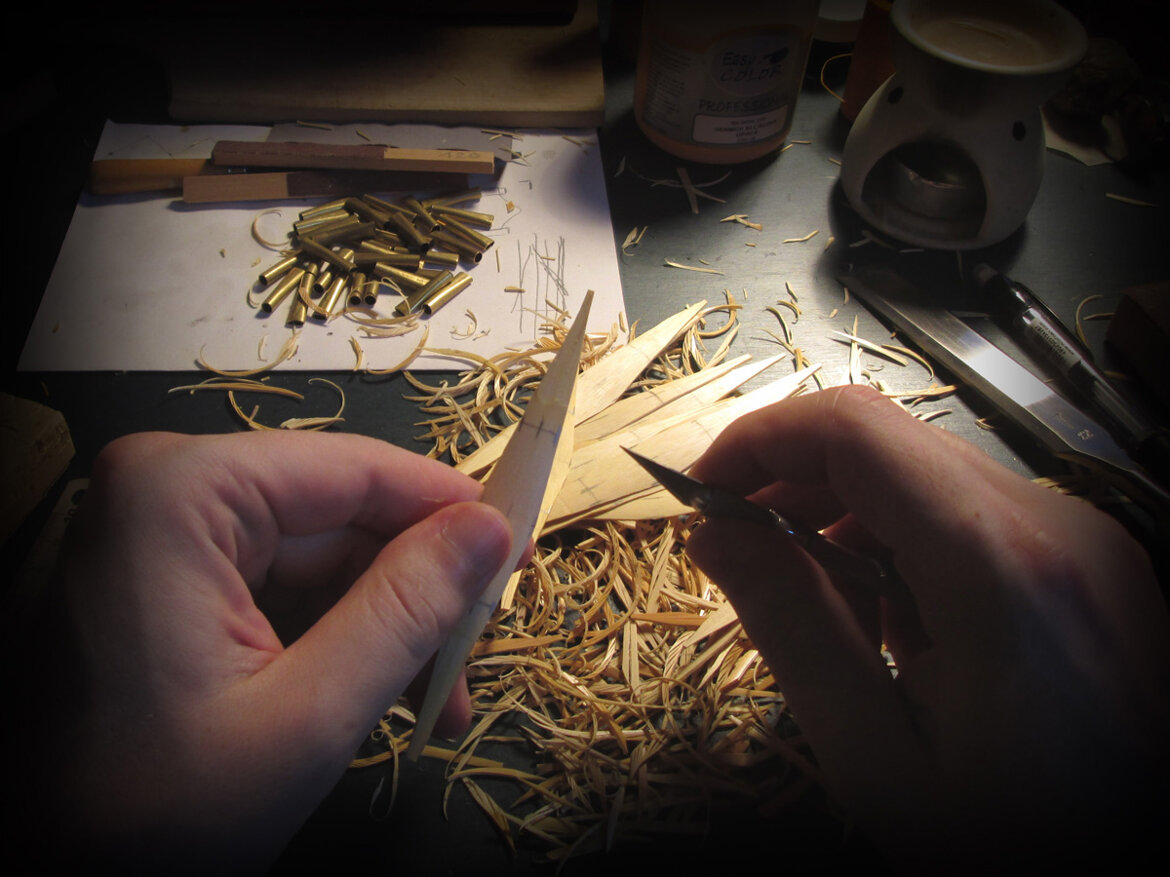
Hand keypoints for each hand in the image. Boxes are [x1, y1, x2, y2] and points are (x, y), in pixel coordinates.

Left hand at [12, 430, 514, 870]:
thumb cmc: (143, 821)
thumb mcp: (304, 718)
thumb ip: (406, 612)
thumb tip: (490, 532)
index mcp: (179, 495)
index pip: (354, 469)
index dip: (450, 508)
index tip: (521, 545)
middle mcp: (165, 493)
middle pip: (339, 516)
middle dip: (416, 588)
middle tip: (480, 651)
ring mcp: (162, 537)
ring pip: (321, 556)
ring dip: (387, 624)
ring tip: (440, 696)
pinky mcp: (169, 581)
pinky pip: (283, 588)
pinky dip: (339, 638)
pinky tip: (384, 693)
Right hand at [685, 385, 1169, 870]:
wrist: (1138, 873)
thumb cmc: (1021, 847)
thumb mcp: (879, 758)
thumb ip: (794, 629)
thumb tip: (716, 534)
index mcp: (1003, 569)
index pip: (856, 432)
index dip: (759, 442)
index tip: (703, 494)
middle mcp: (1059, 530)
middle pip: (891, 450)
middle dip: (793, 490)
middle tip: (735, 556)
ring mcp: (1085, 545)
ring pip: (927, 483)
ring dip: (845, 526)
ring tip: (818, 614)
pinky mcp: (1090, 568)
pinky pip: (971, 523)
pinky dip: (905, 553)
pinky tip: (891, 632)